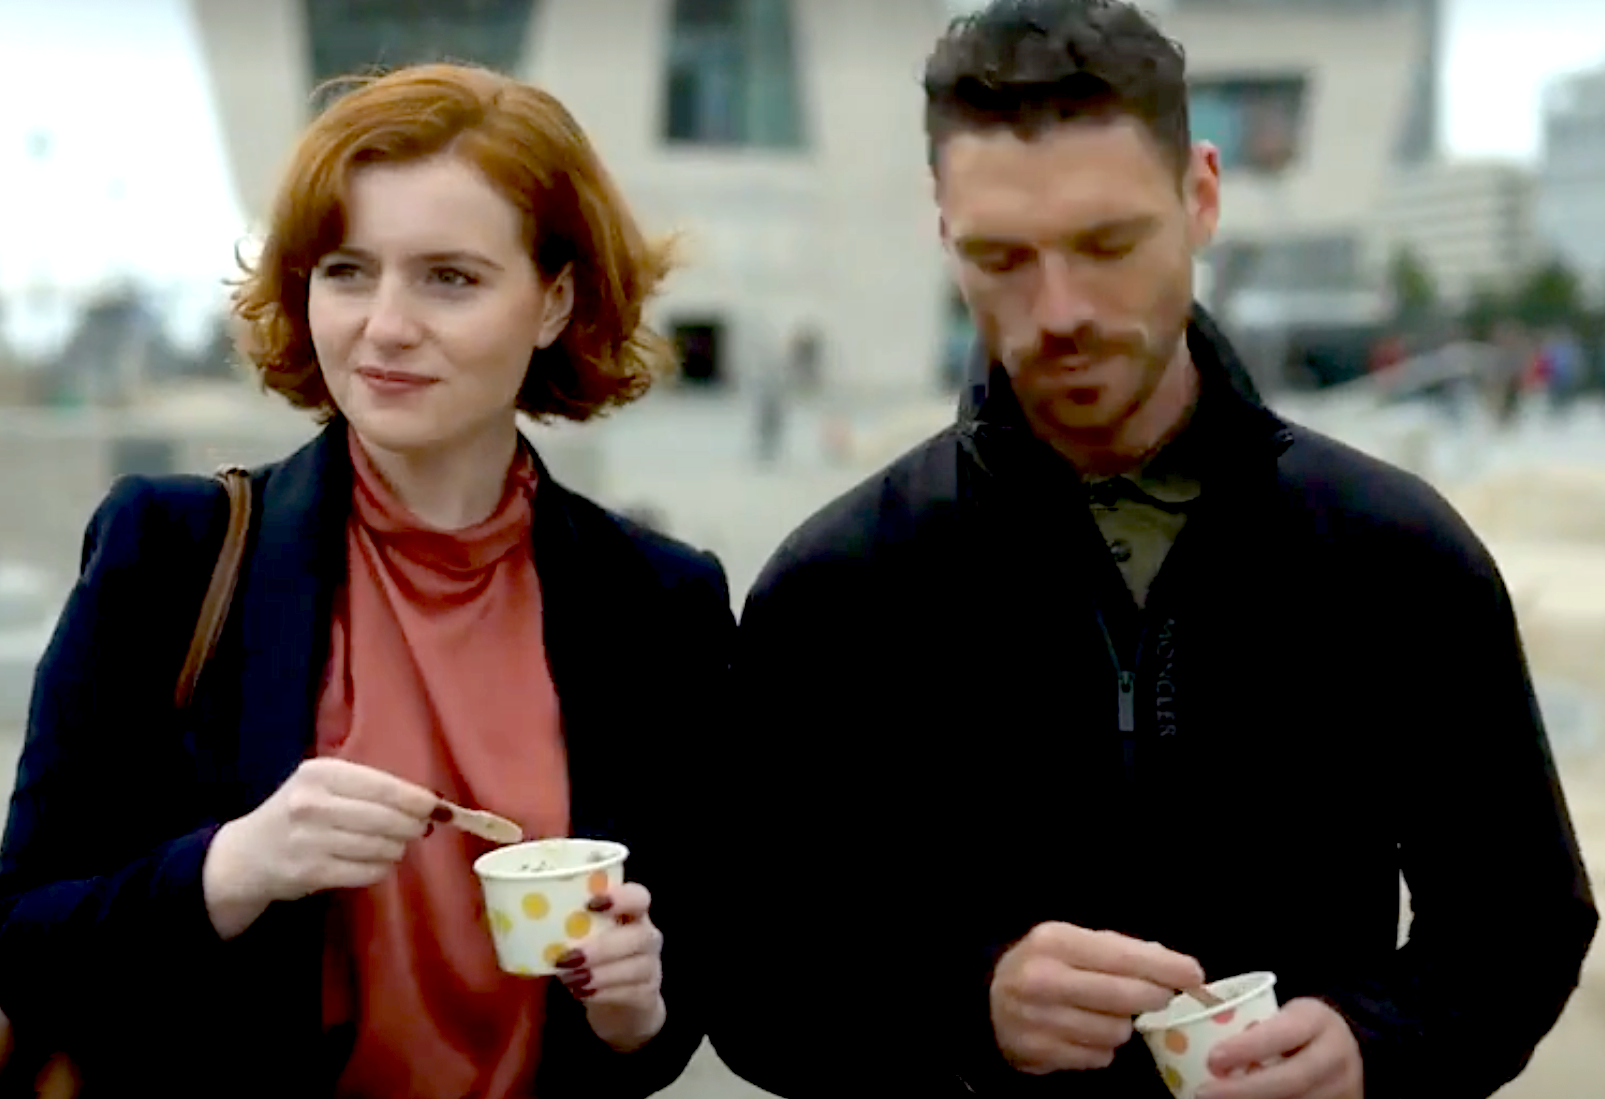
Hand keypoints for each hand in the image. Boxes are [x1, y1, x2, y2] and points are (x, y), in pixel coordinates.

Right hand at [203, 758, 438, 938]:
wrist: (246, 855)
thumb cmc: (297, 813)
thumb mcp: (324, 785)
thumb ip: (369, 788)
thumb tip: (428, 803)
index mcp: (320, 773)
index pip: (383, 786)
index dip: (417, 799)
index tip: (439, 807)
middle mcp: (312, 804)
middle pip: (387, 819)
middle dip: (413, 826)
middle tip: (420, 829)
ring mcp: (310, 841)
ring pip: (381, 847)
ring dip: (397, 849)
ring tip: (393, 845)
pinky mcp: (311, 873)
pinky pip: (368, 872)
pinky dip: (381, 868)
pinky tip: (376, 862)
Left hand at [553, 883, 666, 1052]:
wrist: (619, 1006)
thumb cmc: (594, 961)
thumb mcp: (584, 938)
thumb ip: (568, 924)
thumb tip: (521, 913)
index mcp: (632, 914)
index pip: (639, 897)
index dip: (621, 897)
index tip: (591, 903)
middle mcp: (647, 937)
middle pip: (639, 936)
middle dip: (603, 946)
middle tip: (569, 956)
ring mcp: (652, 968)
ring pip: (636, 967)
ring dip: (601, 972)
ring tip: (570, 978)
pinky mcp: (647, 997)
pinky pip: (631, 993)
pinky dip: (604, 993)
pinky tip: (582, 992)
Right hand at [990, 923, 1205, 1073]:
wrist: (988, 1000)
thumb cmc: (1044, 965)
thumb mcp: (1073, 942)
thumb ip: (1120, 950)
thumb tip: (1172, 965)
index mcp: (1056, 942)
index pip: (1123, 957)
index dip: (1165, 967)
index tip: (1194, 975)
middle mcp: (1044, 979)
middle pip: (1127, 997)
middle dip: (1153, 998)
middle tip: (1158, 997)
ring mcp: (1040, 1019)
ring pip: (1116, 1031)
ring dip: (1122, 1025)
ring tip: (1105, 1013)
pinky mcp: (1041, 1053)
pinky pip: (1099, 1057)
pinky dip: (1102, 1047)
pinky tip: (1086, 1032)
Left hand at [1196, 999, 1362, 1098]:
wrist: (1343, 1048)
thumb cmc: (1297, 1028)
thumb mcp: (1283, 1014)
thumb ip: (1254, 1025)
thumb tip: (1200, 1042)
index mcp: (1317, 1020)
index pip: (1282, 1033)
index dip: (1247, 1048)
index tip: (1212, 1059)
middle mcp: (1335, 1055)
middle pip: (1291, 1079)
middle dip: (1244, 1089)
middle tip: (1203, 1093)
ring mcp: (1343, 1087)